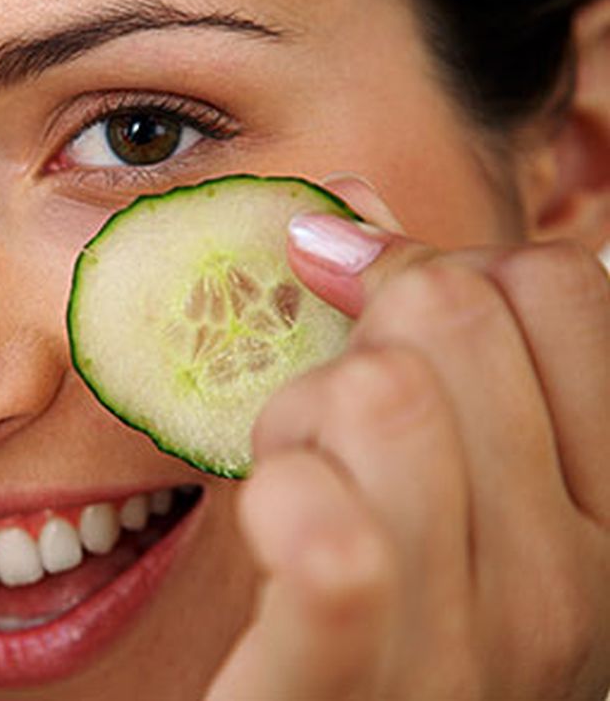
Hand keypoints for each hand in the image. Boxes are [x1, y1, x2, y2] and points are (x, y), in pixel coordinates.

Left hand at [207, 179, 609, 698]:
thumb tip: (346, 202)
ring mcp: (473, 651)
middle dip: (354, 343)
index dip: (437, 270)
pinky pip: (336, 546)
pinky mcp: (345, 690)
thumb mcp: (432, 481)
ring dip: (295, 422)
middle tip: (323, 432)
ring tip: (288, 490)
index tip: (365, 317)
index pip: (558, 285)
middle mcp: (577, 586)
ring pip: (377, 392)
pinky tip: (276, 517)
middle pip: (453, 316)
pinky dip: (287, 499)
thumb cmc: (380, 624)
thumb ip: (413, 339)